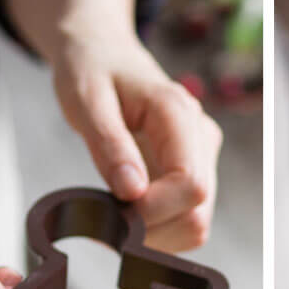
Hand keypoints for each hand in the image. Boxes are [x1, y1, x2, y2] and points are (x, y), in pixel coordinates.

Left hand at [51, 35, 221, 252]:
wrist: (103, 53)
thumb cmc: (91, 70)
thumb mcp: (85, 100)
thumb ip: (110, 145)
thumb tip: (132, 192)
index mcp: (179, 114)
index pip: (191, 185)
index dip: (154, 210)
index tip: (114, 209)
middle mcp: (201, 138)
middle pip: (197, 213)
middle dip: (152, 229)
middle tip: (108, 219)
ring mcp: (202, 159)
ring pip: (196, 225)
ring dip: (155, 235)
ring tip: (115, 215)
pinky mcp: (194, 174)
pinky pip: (186, 221)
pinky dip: (158, 230)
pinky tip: (128, 212)